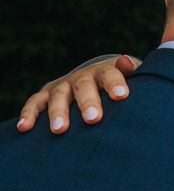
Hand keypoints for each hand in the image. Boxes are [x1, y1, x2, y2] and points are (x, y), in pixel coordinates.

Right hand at [16, 55, 139, 133]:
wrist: (97, 81)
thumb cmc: (118, 86)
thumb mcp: (129, 77)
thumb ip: (131, 71)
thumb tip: (127, 61)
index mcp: (105, 71)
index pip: (110, 74)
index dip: (115, 83)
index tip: (122, 96)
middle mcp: (83, 77)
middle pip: (84, 86)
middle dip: (87, 102)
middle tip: (94, 118)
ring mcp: (64, 85)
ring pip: (59, 95)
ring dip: (58, 111)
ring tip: (60, 129)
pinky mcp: (47, 95)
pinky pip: (35, 103)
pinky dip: (29, 113)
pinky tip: (25, 127)